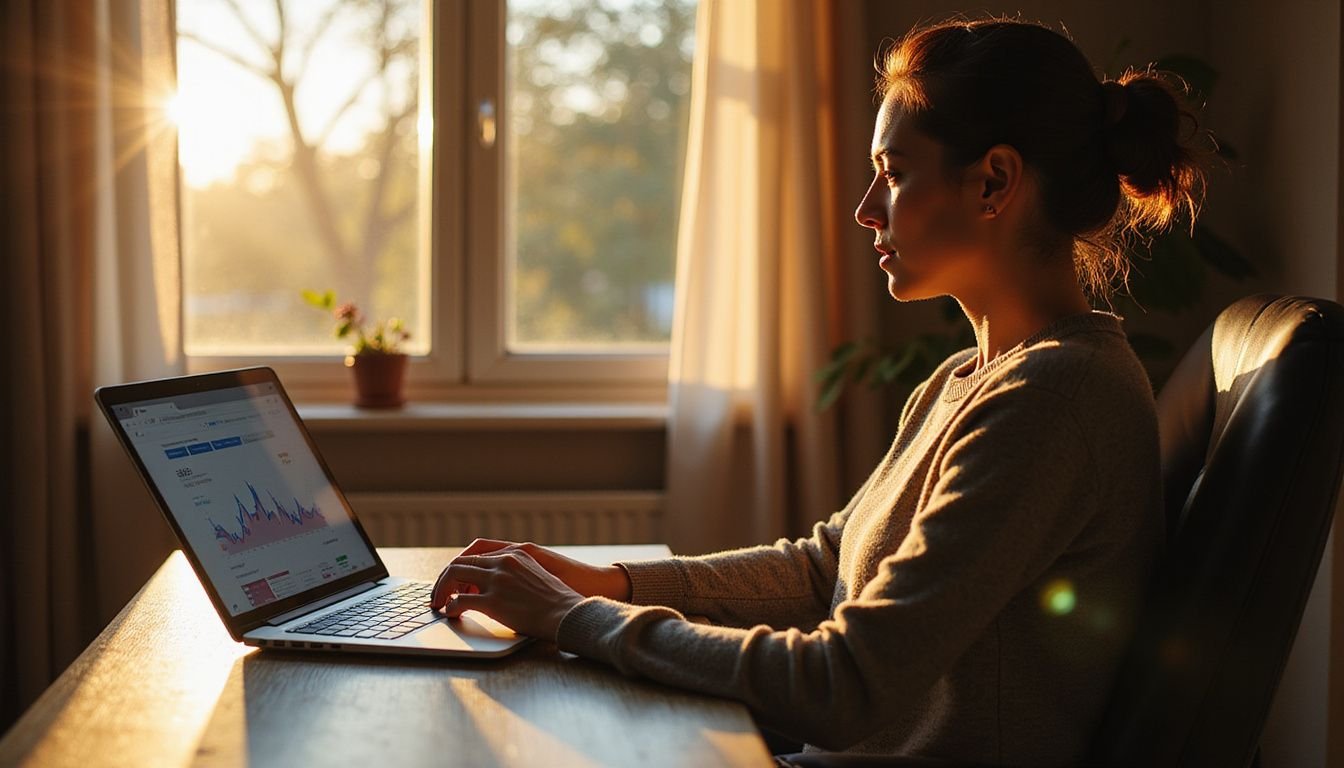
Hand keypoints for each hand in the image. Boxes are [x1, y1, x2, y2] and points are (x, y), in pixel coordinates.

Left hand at [440, 539, 631, 600]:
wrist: (574, 613)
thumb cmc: (563, 599)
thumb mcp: (541, 575)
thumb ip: (520, 574)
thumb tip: (502, 586)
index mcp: (517, 553)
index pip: (477, 551)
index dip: (461, 566)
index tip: (454, 580)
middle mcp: (505, 561)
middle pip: (461, 561)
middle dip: (445, 578)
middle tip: (438, 594)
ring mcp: (499, 580)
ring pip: (455, 576)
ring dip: (442, 590)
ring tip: (438, 603)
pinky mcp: (494, 601)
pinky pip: (460, 601)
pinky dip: (450, 607)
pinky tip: (450, 614)